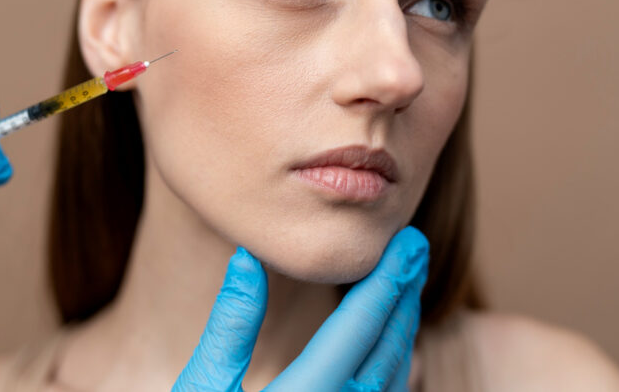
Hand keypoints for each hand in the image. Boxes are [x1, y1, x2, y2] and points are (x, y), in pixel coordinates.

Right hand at [174, 226, 428, 391]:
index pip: (359, 327)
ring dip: (403, 328)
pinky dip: (393, 366)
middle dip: (405, 294)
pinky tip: (389, 345)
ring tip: (405, 286)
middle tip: (416, 248)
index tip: (408, 241)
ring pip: (393, 378)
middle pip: (388, 349)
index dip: (387, 279)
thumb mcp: (202, 388)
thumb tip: (247, 257)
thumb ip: (230, 326)